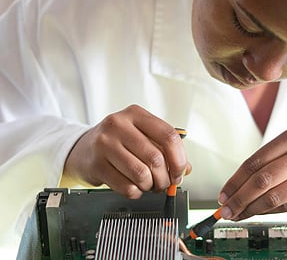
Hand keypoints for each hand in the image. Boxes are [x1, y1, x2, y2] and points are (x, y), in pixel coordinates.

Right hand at [64, 104, 190, 198]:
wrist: (83, 148)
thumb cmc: (118, 142)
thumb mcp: (142, 136)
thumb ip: (165, 149)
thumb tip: (185, 169)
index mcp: (135, 114)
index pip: (168, 136)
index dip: (179, 159)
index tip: (180, 172)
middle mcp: (118, 124)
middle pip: (156, 158)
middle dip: (165, 178)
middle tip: (164, 183)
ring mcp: (104, 144)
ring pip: (141, 174)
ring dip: (150, 186)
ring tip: (149, 185)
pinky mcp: (96, 164)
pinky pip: (126, 186)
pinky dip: (136, 192)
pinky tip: (134, 187)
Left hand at [218, 128, 286, 220]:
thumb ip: (268, 160)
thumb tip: (237, 187)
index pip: (255, 162)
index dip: (235, 181)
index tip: (223, 194)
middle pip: (261, 181)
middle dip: (239, 198)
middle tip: (226, 210)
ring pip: (274, 197)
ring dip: (251, 209)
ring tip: (238, 215)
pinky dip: (269, 212)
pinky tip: (258, 213)